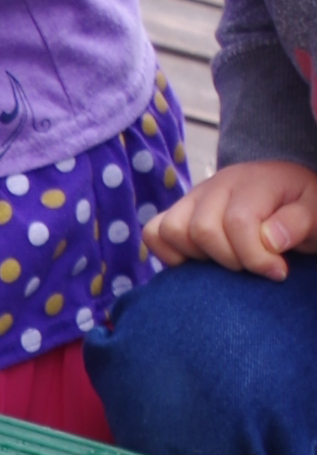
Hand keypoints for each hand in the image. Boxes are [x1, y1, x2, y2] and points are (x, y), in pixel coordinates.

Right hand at [142, 159, 316, 279]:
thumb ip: (299, 221)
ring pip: (171, 230)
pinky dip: (169, 253)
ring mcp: (193, 198)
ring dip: (198, 256)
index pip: (238, 223)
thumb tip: (270, 240)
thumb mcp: (316, 210)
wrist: (285, 189)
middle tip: (253, 266)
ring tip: (226, 261)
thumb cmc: (301, 206)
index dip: (257, 258)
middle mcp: (217, 185)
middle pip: (202, 230)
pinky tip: (197, 262)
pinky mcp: (178, 212)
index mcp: (254, 182)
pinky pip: (154, 233)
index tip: (279, 272)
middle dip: (230, 260)